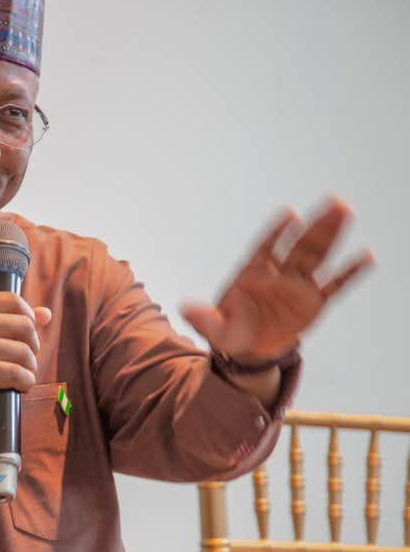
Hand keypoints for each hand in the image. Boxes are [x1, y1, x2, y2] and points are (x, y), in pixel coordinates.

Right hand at [0, 293, 51, 446]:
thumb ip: (10, 320)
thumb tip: (46, 313)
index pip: (14, 301)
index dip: (30, 318)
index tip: (26, 336)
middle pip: (25, 325)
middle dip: (33, 346)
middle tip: (26, 361)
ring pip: (23, 352)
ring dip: (30, 368)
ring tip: (22, 376)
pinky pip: (16, 373)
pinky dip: (25, 382)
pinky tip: (20, 386)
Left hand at [180, 197, 374, 363]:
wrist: (248, 349)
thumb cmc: (230, 331)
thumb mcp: (214, 329)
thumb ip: (203, 319)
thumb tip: (185, 309)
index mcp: (251, 273)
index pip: (265, 247)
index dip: (276, 231)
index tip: (289, 214)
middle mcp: (277, 273)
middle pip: (298, 246)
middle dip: (315, 226)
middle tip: (334, 203)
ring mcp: (297, 285)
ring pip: (317, 256)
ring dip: (331, 236)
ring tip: (346, 213)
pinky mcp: (313, 302)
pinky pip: (334, 286)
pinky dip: (348, 273)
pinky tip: (365, 256)